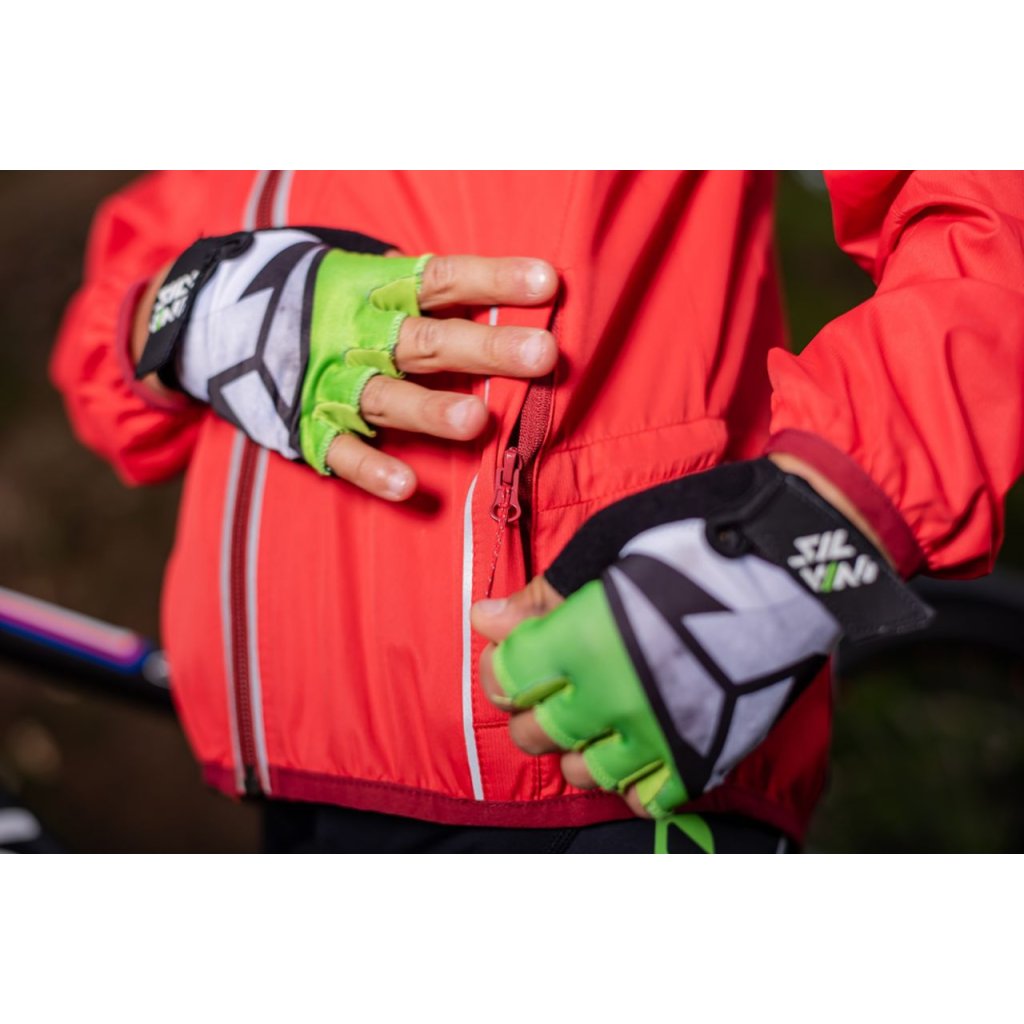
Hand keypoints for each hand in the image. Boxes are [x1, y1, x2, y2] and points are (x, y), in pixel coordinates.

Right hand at [328, 252, 556, 499]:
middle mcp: (359, 333)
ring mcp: (332, 381)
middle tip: (540, 354)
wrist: (224, 317)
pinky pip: (341, 450)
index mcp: (381, 290)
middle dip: (484, 349)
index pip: (445, 279)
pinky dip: (371, 468)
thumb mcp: (375, 278)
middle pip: (427, 341)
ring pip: (386, 397)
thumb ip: (435, 291)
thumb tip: (525, 288)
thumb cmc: (331, 300)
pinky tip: (406, 486)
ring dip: (430, 411)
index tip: (547, 283)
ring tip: (477, 422)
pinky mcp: (309, 426)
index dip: (494, 281)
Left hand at [472, 458, 930, 817]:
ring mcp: (660, 731)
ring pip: (586, 771)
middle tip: (552, 685)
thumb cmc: (697, 537)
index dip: (502, 667)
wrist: (798, 559)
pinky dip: (632, 780)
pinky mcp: (706, 753)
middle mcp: (613, 696)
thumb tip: (482, 620)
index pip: (506, 678)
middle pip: (537, 732)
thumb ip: (544, 595)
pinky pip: (650, 797)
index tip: (516, 654)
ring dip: (576, 748)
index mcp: (582, 637)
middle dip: (531, 710)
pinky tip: (636, 749)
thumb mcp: (609, 546)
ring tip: (593, 718)